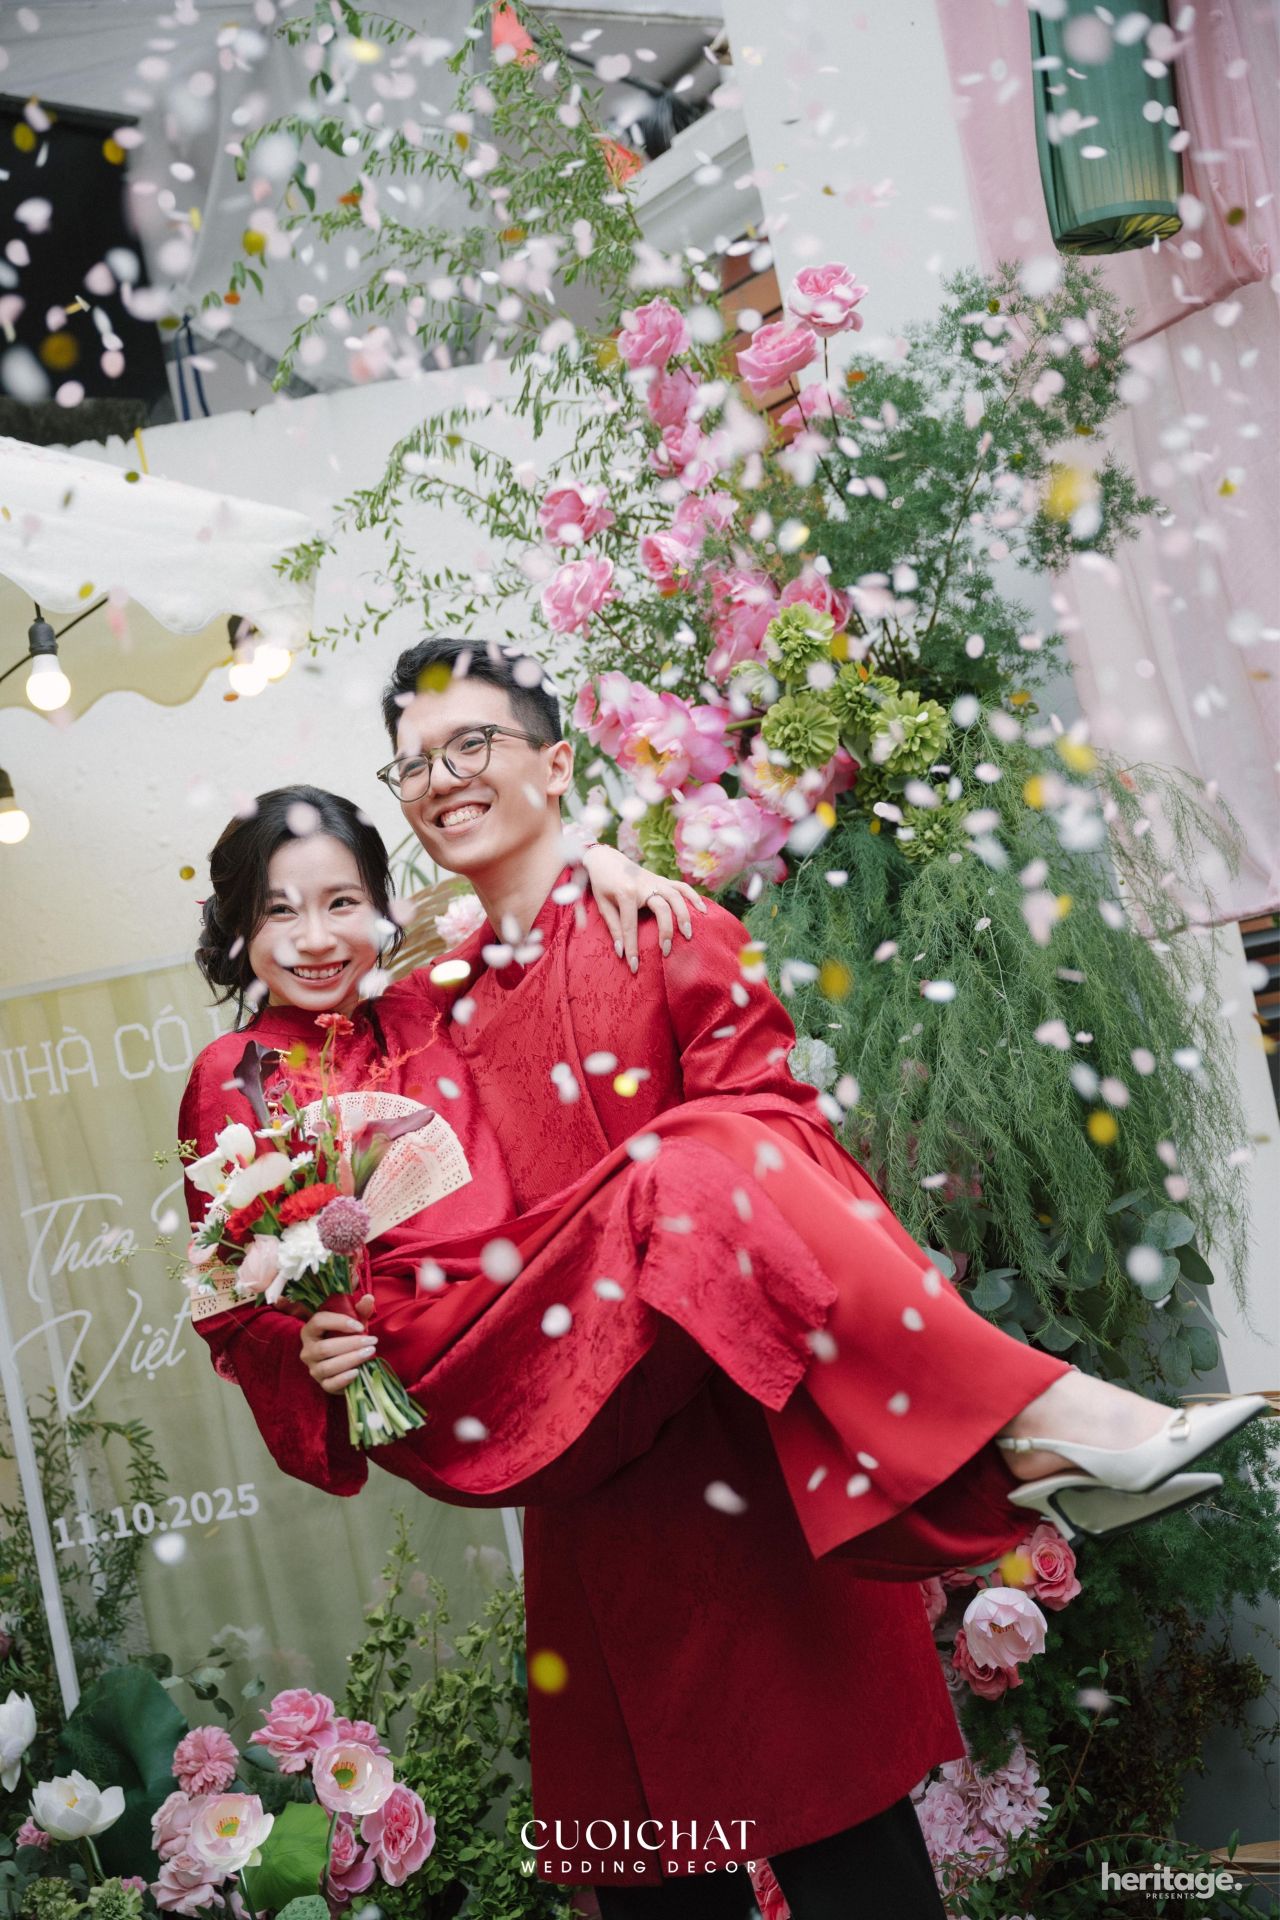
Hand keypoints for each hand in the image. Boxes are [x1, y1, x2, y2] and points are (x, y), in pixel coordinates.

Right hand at [298, 1294, 376, 1394]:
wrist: (346, 1359)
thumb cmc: (347, 1336)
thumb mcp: (354, 1322)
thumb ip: (360, 1310)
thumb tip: (369, 1298)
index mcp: (310, 1330)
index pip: (318, 1322)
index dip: (339, 1322)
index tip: (360, 1326)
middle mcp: (307, 1350)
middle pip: (324, 1348)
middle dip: (351, 1344)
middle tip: (372, 1341)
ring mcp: (313, 1369)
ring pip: (327, 1366)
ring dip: (350, 1359)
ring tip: (369, 1353)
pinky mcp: (323, 1384)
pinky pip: (330, 1385)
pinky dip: (344, 1379)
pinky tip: (357, 1372)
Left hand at [581, 843, 706, 970]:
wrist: (606, 858)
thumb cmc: (602, 884)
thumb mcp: (602, 905)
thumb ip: (613, 927)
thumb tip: (621, 952)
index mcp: (625, 893)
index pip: (630, 925)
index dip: (632, 948)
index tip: (634, 967)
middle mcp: (644, 885)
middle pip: (662, 909)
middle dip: (666, 932)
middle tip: (667, 951)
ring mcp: (656, 881)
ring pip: (676, 897)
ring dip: (684, 916)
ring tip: (688, 935)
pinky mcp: (663, 879)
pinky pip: (682, 887)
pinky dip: (694, 897)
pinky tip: (703, 910)